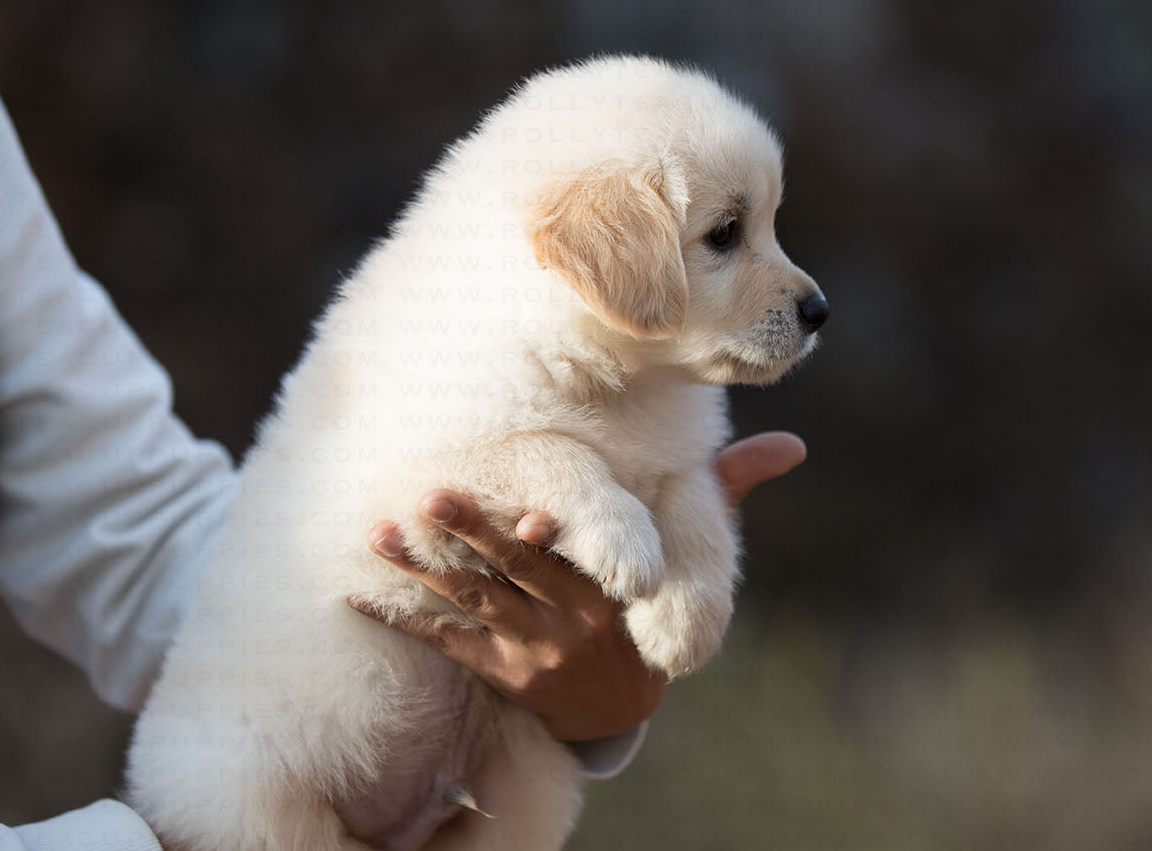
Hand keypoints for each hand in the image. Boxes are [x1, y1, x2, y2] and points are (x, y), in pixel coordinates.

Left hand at [347, 432, 805, 741]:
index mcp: (607, 590)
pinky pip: (441, 643)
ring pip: (467, 605)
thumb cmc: (652, 606)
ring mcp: (524, 650)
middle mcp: (563, 621)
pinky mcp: (492, 669)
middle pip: (511, 575)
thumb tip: (794, 446)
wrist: (620, 705)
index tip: (527, 506)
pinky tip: (357, 592)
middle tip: (430, 495)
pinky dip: (399, 618)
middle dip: (471, 536)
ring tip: (380, 532)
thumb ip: (728, 494)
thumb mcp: (691, 558)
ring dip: (422, 571)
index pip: (574, 559)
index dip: (547, 536)